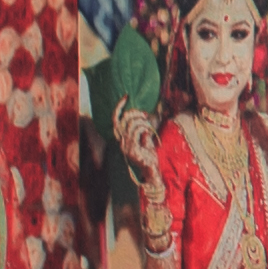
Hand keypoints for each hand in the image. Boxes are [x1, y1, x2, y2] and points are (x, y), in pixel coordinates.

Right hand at [112, 98, 167, 237]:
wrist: (152, 172)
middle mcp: (120, 142)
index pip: (115, 119)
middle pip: (123, 119)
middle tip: (145, 114)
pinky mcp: (132, 150)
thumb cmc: (150, 157)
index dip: (119, 107)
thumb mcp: (146, 141)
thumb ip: (143, 131)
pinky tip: (149, 131)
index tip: (127, 96)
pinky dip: (144, 128)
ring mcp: (125, 146)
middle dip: (135, 113)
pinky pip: (137, 132)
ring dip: (142, 121)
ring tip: (149, 125)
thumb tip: (145, 118)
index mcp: (121, 138)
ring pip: (131, 124)